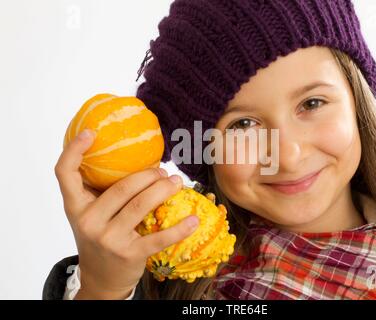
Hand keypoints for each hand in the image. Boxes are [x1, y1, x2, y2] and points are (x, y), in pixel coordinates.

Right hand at [54, 129, 198, 298]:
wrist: (100, 279)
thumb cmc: (99, 237)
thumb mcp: (91, 215)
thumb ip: (101, 191)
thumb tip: (132, 157)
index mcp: (75, 206)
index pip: (64, 173)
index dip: (74, 150)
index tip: (91, 132)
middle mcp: (88, 221)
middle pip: (121, 187)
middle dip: (148, 175)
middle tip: (163, 171)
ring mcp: (108, 238)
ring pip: (141, 205)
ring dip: (164, 189)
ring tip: (177, 182)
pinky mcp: (129, 254)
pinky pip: (158, 238)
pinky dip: (179, 228)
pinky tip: (193, 220)